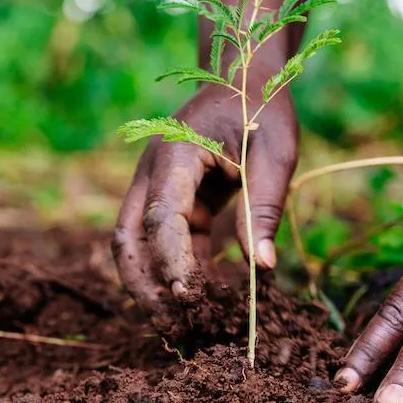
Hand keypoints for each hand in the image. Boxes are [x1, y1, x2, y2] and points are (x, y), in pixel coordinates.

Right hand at [113, 67, 297, 313]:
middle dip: (144, 284)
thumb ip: (264, 207)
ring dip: (153, 283)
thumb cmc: (262, 108)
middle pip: (127, 237)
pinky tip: (201, 298)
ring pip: (136, 244)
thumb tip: (263, 268)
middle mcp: (154, 173)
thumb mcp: (275, 153)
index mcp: (176, 154)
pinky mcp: (174, 199)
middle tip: (174, 325)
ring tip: (181, 324)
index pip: (160, 216)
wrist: (244, 76)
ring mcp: (157, 187)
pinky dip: (177, 269)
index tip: (190, 296)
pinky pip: (164, 241)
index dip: (171, 260)